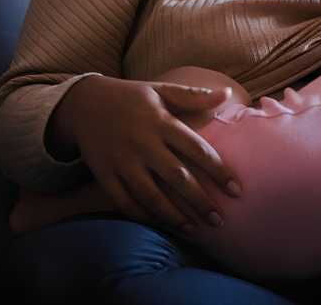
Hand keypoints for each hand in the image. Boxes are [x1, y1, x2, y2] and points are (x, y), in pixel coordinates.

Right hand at [52, 74, 242, 232]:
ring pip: (151, 195)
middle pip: (177, 177)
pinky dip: (143, 215)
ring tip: (194, 229)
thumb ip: (193, 96)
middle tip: (219, 221)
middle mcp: (143, 142)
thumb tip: (226, 94)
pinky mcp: (104, 174)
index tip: (236, 190)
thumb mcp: (161, 90)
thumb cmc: (131, 97)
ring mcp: (122, 160)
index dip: (218, 171)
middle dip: (200, 201)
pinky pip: (124, 201)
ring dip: (174, 215)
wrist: (84, 102)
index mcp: (161, 121)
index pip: (197, 149)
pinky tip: (161, 224)